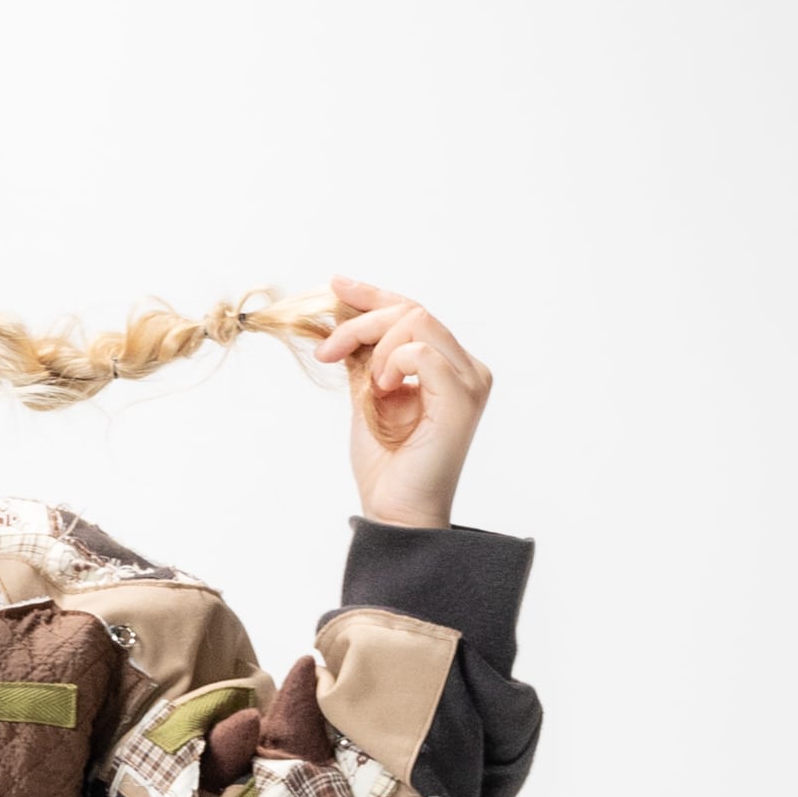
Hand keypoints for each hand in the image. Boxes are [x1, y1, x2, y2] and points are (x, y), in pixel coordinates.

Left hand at [313, 276, 490, 530]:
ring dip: (377, 347)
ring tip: (369, 388)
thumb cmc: (385, 464)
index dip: (373, 295)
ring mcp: (469, 380)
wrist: (394, 510)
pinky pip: (423, 352)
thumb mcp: (367, 395)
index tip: (336, 285)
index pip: (412, 312)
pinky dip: (393, 364)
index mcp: (448, 365)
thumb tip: (341, 316)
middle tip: (328, 353)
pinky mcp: (462, 397)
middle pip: (412, 311)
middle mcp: (466, 368)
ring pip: (417, 322)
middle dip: (361, 323)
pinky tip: (383, 391)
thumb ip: (365, 356)